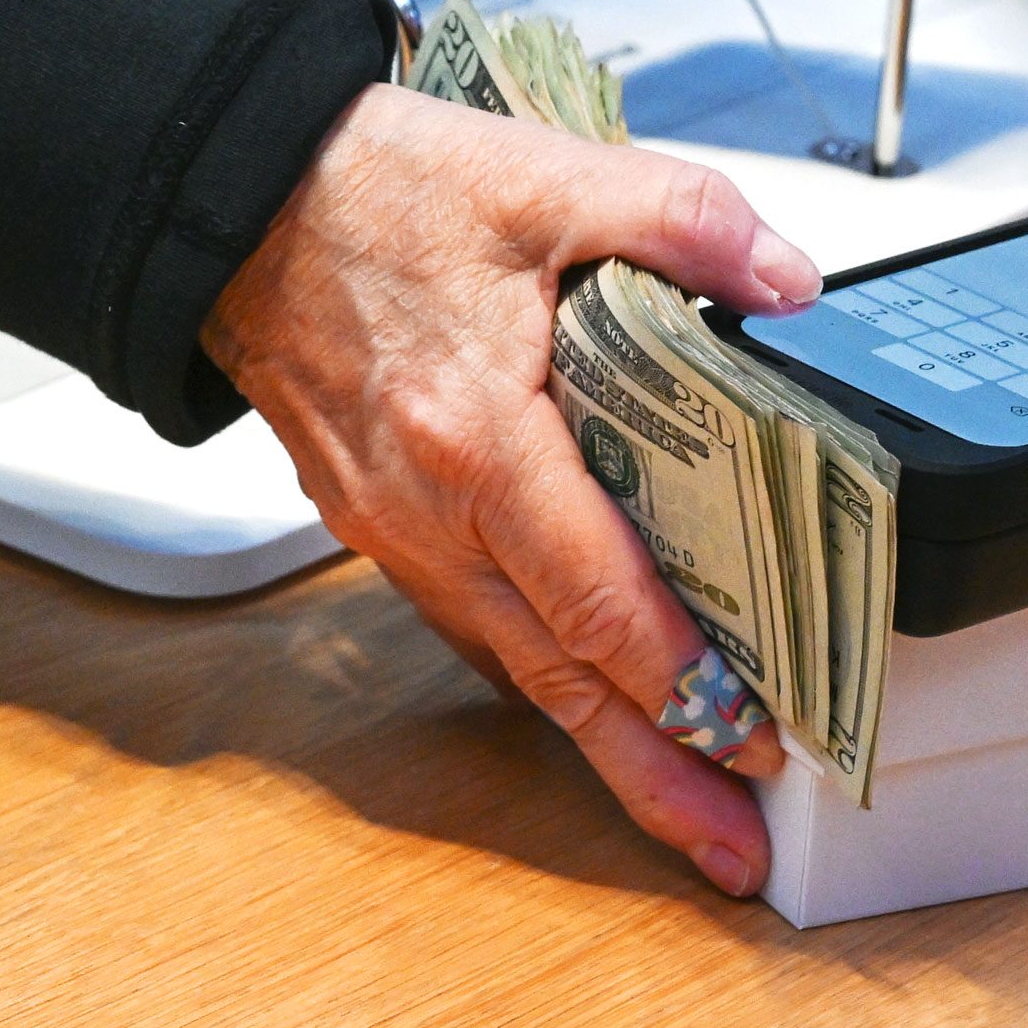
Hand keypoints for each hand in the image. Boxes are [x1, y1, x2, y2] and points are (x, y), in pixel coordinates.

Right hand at [204, 83, 823, 896]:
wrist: (239, 201)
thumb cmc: (375, 194)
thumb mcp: (546, 179)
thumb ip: (683, 222)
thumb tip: (789, 280)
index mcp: (479, 437)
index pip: (597, 598)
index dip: (681, 677)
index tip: (755, 732)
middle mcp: (433, 512)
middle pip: (562, 678)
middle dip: (654, 773)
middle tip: (736, 847)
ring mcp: (401, 533)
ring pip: (519, 673)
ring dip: (606, 747)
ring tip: (687, 808)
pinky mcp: (386, 531)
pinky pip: (481, 633)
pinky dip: (548, 686)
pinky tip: (601, 711)